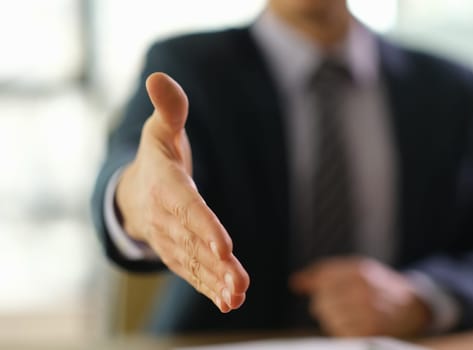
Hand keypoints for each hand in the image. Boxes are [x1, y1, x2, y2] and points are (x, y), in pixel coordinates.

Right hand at [115, 72, 249, 312]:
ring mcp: (171, 241)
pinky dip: (210, 287)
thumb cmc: (158, 157)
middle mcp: (167, 219)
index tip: (224, 246)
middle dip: (216, 264)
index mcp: (166, 188)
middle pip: (195, 243)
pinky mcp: (179, 254)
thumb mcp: (161, 129)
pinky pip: (194, 273)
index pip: (187, 209)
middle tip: (239, 283)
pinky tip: (229, 302)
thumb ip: (169, 107)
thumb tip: (159, 76)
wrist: (135, 194)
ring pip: (195, 264)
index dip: (204, 227)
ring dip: (216, 281)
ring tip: (237, 297)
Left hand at [290, 257, 430, 336]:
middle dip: (327, 304)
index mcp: (359, 270)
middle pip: (322, 300)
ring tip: (351, 314)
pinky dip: (344, 331)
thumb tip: (295, 282)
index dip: (321, 287)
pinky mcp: (370, 331)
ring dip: (334, 319)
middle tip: (343, 305)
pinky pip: (340, 332)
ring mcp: (368, 311)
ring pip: (329, 318)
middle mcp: (364, 289)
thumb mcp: (354, 271)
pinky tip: (356, 325)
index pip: (322, 279)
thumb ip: (322, 274)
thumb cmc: (376, 286)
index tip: (330, 290)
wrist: (411, 306)